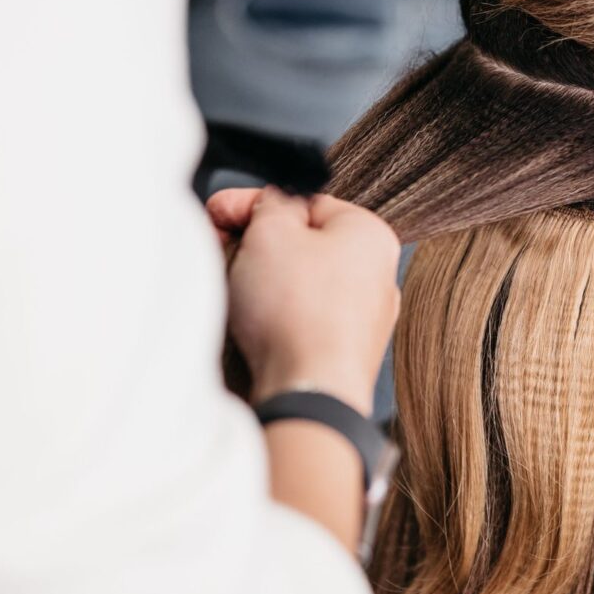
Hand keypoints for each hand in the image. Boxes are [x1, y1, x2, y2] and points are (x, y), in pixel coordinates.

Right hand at [207, 187, 399, 413]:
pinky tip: (251, 324)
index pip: (303, 202)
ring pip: (298, 284)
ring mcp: (363, 318)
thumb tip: (271, 205)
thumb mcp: (272, 232)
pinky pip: (300, 320)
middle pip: (301, 244)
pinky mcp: (342, 352)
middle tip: (221, 249)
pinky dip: (272, 316)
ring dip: (259, 280)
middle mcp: (376, 276)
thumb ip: (270, 204)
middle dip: (254, 244)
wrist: (309, 391)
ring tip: (234, 289)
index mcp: (369, 235)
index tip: (217, 213)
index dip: (254, 205)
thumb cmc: (297, 310)